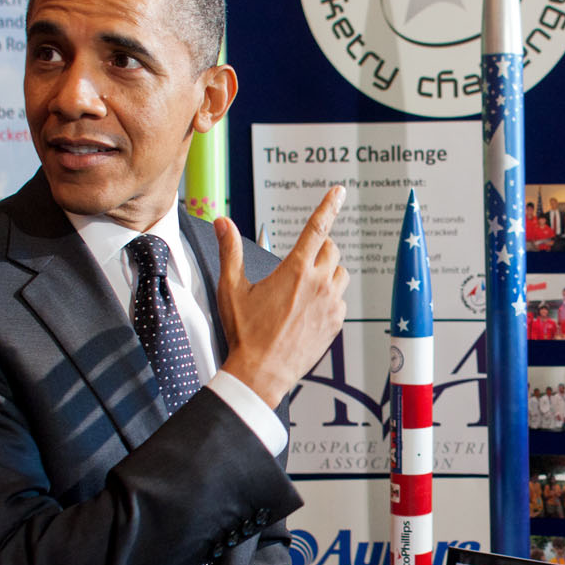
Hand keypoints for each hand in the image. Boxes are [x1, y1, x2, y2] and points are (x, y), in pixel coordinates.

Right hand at [218, 187, 349, 407]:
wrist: (261, 373)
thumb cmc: (245, 333)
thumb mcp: (232, 288)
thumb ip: (231, 251)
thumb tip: (223, 222)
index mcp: (295, 270)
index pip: (317, 228)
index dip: (329, 206)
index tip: (338, 191)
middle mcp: (319, 284)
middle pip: (332, 249)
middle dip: (320, 248)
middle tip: (302, 260)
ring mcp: (331, 304)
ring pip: (341, 274)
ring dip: (329, 273)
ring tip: (306, 287)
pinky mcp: (336, 323)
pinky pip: (341, 301)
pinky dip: (330, 298)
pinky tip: (308, 311)